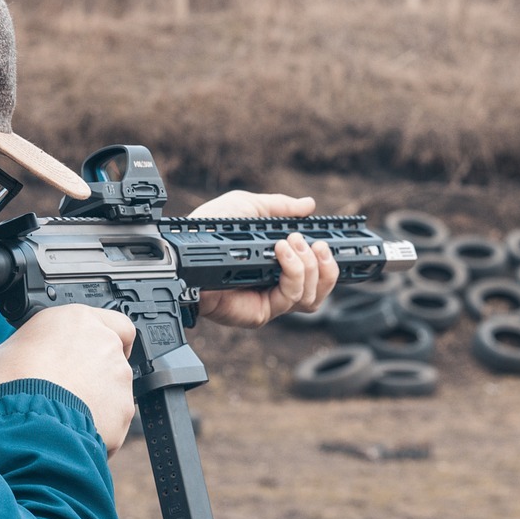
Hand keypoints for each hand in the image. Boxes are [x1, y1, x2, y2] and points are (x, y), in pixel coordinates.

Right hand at [0, 306, 136, 455]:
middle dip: (95, 372)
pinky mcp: (123, 407)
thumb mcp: (5, 349)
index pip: (113, 320)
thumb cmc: (14, 381)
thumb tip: (23, 355)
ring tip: (67, 410)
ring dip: (97, 397)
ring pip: (115, 387)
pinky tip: (75, 425)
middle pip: (111, 356)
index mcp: (78, 320)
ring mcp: (118, 375)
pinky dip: (101, 422)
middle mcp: (105, 343)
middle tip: (70, 386)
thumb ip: (28, 346)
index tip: (94, 350)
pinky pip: (115, 415)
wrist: (28, 418)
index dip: (107, 337)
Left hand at [188, 190, 339, 327]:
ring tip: (291, 243)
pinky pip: (290, 298)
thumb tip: (308, 205)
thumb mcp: (250, 208)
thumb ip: (281, 208)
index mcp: (278, 265)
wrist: (187, 249)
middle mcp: (277, 287)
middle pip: (321, 290)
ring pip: (312, 297)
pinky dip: (293, 272)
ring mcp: (270, 302)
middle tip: (315, 243)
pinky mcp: (261, 313)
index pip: (316, 273)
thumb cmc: (210, 230)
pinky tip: (281, 252)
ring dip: (310, 267)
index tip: (332, 243)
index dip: (329, 263)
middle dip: (327, 266)